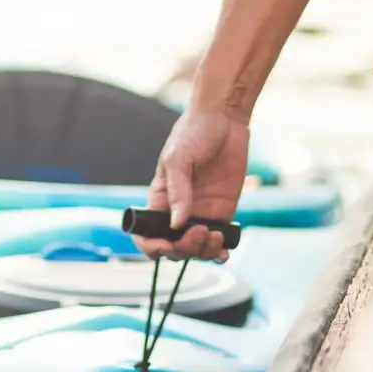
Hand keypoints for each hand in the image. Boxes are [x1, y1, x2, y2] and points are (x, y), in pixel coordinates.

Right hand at [135, 109, 247, 260]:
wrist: (224, 119)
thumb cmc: (194, 132)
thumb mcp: (178, 158)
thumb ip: (178, 192)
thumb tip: (178, 224)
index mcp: (159, 199)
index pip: (147, 233)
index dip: (152, 246)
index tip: (166, 244)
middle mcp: (178, 211)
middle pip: (174, 246)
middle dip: (185, 248)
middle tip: (200, 232)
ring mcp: (201, 213)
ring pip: (197, 248)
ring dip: (203, 251)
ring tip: (215, 236)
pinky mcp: (222, 211)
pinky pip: (219, 240)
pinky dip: (220, 252)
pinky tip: (225, 251)